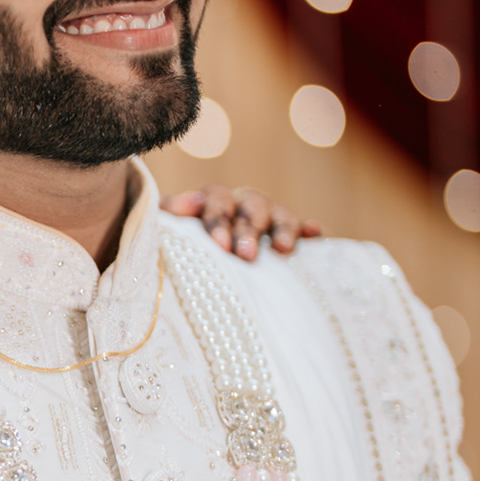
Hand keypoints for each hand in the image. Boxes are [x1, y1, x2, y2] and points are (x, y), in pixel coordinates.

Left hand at [162, 184, 321, 259]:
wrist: (194, 282)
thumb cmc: (176, 259)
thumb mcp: (166, 240)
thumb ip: (168, 219)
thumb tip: (188, 203)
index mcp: (210, 205)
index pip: (216, 198)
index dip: (218, 218)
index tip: (219, 245)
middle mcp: (240, 209)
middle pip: (250, 205)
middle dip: (248, 229)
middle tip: (246, 255)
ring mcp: (268, 223)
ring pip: (279, 215)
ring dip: (282, 228)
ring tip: (283, 250)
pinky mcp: (291, 241)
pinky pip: (305, 231)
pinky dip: (310, 230)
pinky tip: (314, 233)